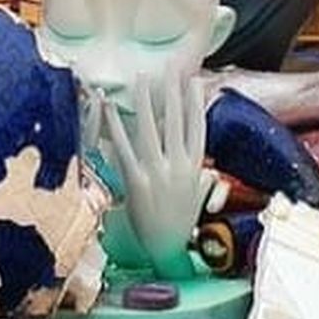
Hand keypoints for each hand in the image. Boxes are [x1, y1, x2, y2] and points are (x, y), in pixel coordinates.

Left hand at [102, 74, 211, 280]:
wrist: (166, 250)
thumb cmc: (180, 222)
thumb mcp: (197, 196)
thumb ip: (201, 178)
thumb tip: (208, 169)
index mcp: (195, 168)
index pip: (197, 127)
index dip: (196, 103)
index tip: (194, 81)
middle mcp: (178, 167)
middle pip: (176, 121)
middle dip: (173, 92)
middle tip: (170, 68)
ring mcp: (157, 174)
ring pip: (151, 130)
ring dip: (146, 102)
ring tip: (142, 78)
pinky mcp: (136, 182)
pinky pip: (124, 149)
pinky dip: (117, 127)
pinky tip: (111, 109)